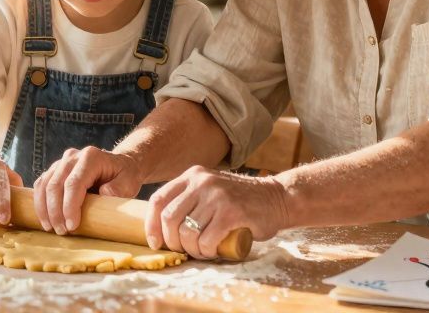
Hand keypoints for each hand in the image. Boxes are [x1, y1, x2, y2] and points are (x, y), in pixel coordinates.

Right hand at [34, 146, 142, 234]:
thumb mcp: (129, 182)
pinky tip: (46, 219)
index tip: (72, 226)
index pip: (74, 183)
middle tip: (62, 232)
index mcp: (91, 157)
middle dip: (55, 211)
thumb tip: (104, 194)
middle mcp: (72, 157)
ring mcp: (61, 162)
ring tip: (52, 228)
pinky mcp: (54, 170)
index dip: (69, 206)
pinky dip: (40, 203)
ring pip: (44, 185)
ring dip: (45, 209)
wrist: (119, 166)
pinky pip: (41, 185)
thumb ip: (118, 189)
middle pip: (55, 184)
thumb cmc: (124, 176)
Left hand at [147, 166, 290, 258]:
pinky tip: (213, 251)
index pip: (159, 199)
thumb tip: (161, 226)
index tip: (155, 242)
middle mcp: (202, 182)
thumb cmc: (241, 200)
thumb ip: (191, 198)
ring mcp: (217, 196)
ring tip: (202, 251)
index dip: (151, 224)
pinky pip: (207, 239)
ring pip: (187, 232)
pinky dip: (206, 252)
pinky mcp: (231, 212)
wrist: (277, 198)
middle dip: (172, 241)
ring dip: (192, 249)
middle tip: (183, 249)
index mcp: (192, 175)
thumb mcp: (211, 190)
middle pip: (169, 218)